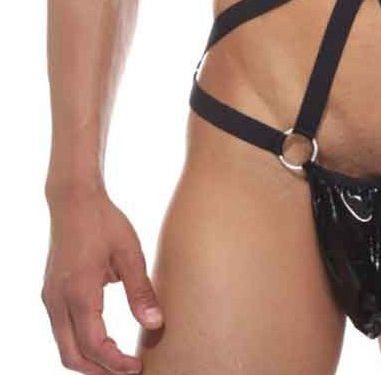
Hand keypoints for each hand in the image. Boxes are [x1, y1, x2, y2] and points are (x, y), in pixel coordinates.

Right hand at [41, 185, 162, 372]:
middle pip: (73, 357)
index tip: (138, 367)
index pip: (95, 346)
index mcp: (79, 292)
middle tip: (128, 373)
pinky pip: (61, 332)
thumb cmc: (104, 221)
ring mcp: (50, 298)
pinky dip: (79, 345)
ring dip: (88, 361)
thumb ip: (141, 291)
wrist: (73, 199)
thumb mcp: (130, 252)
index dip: (117, 364)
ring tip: (117, 364)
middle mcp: (58, 301)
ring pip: (64, 347)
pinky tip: (102, 343)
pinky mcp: (50, 294)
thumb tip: (156, 324)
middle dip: (100, 372)